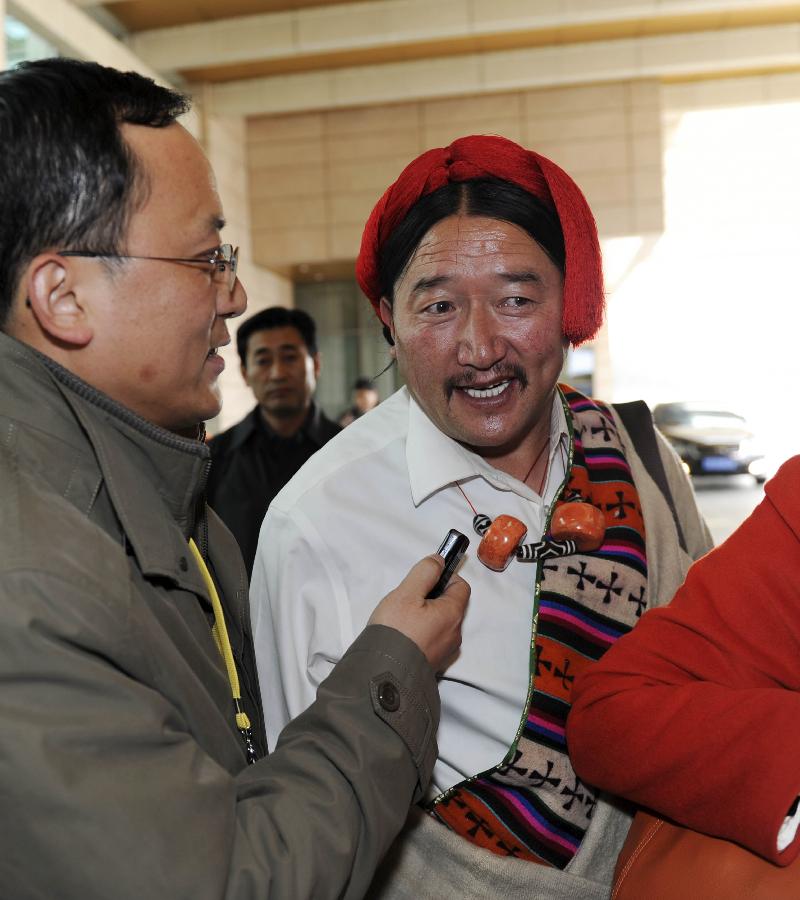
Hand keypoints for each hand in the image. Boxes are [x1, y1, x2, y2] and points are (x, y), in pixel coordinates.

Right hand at [368, 554, 469, 672]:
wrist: (384, 673)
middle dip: (432, 597)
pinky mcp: (433, 663)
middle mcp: (455, 633)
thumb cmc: (396, 631)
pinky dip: (422, 633)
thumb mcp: (407, 592)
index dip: (445, 577)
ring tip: (403, 618)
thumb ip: (425, 572)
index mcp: (453, 614)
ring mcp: (445, 651)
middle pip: (450, 605)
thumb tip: (438, 561)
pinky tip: (403, 635)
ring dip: (426, 616)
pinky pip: (432, 640)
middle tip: (409, 598)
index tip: (427, 577)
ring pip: (441, 623)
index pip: (461, 586)